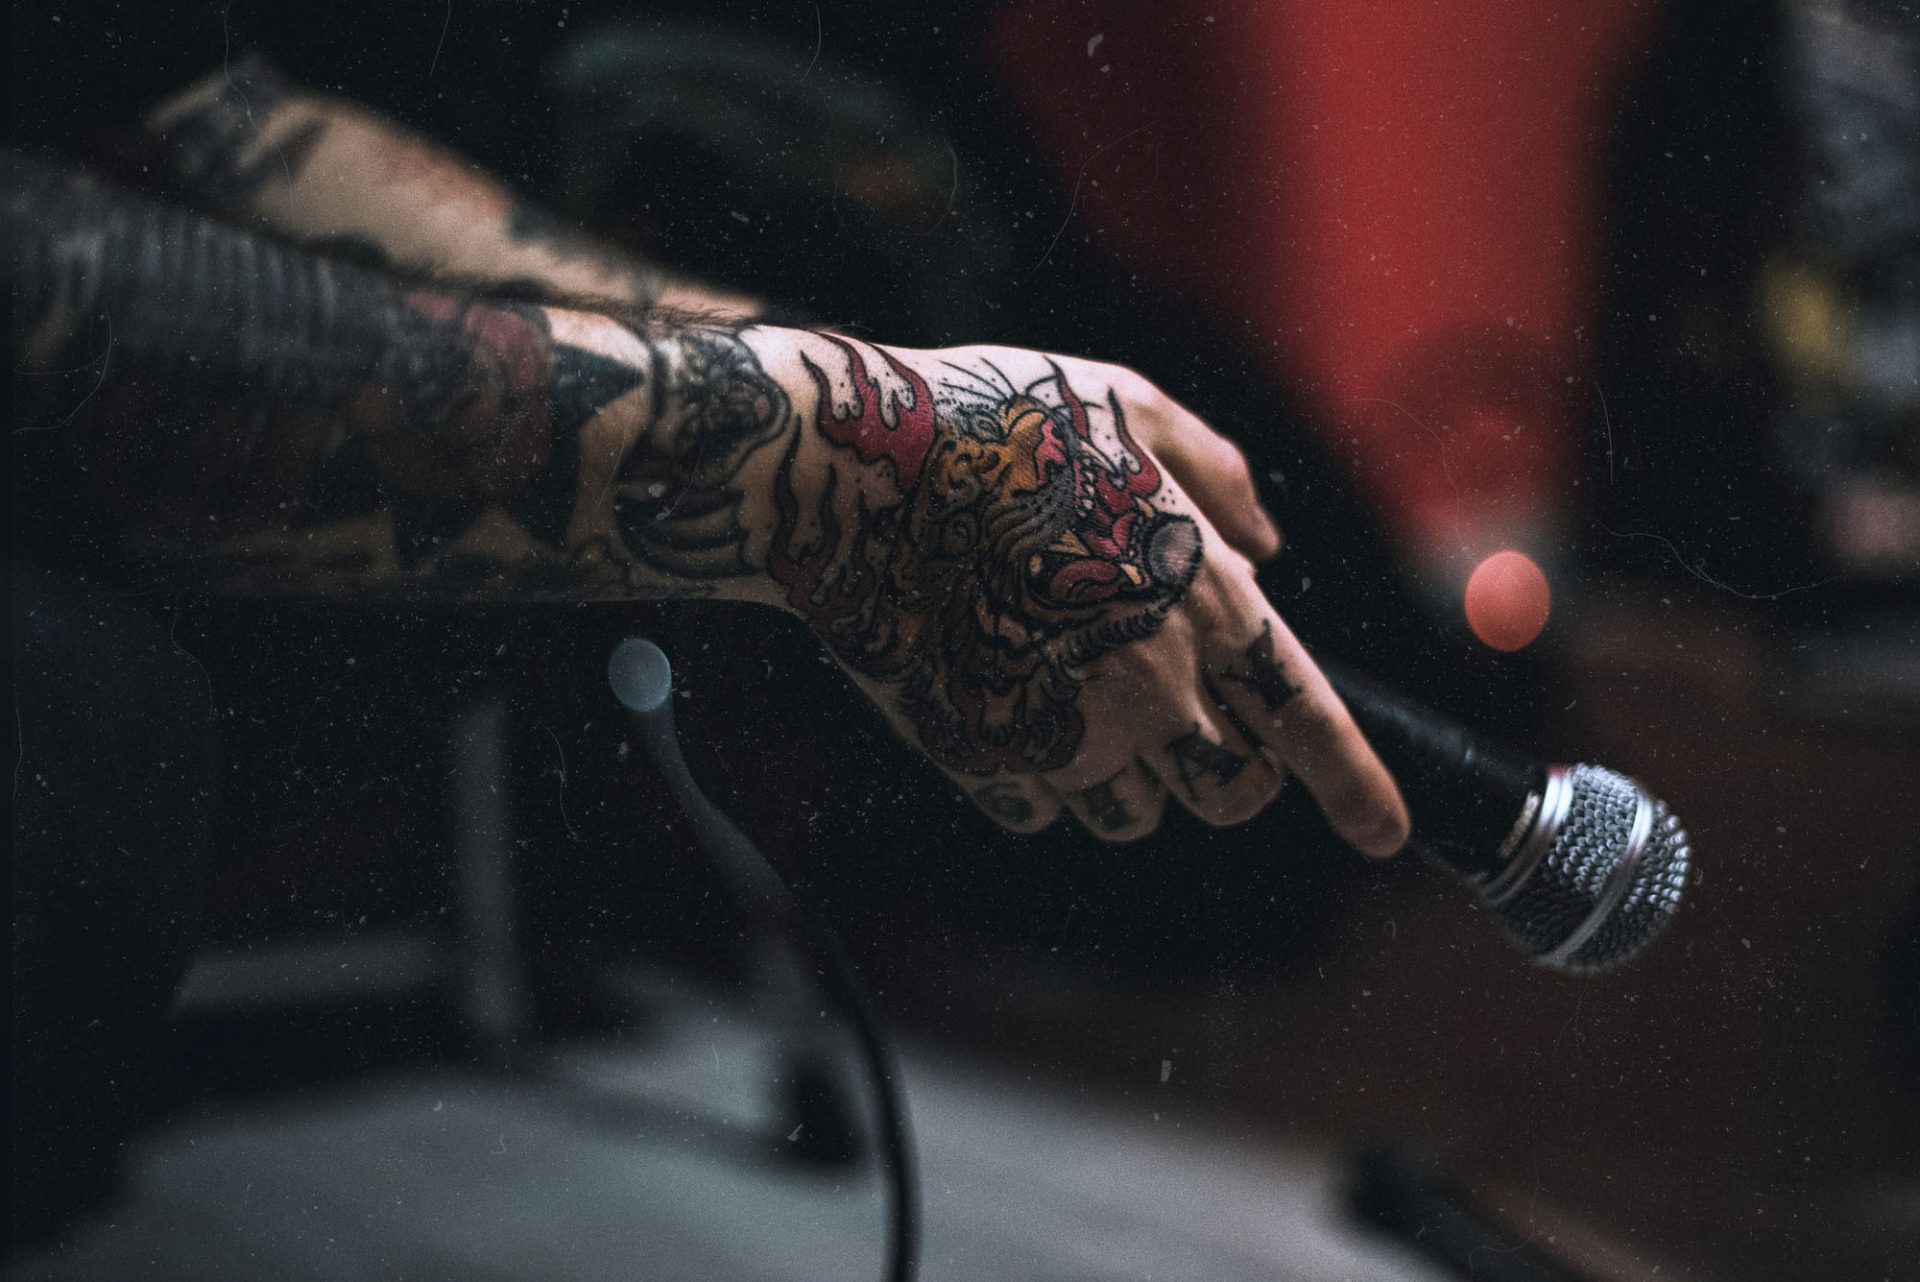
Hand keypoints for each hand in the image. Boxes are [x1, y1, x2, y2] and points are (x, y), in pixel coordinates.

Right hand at [750, 331, 1409, 855]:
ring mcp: (1064, 734)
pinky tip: (1001, 689)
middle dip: (1229, 769)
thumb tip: (1269, 547)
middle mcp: (1151, 686)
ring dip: (1128, 774)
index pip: (1311, 725)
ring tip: (1069, 681)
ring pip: (1136, 813)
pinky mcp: (983, 758)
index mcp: (1206, 602)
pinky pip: (1041, 809)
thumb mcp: (1129, 405)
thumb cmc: (995, 421)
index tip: (1381, 833)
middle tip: (1187, 715)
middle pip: (1233, 793)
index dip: (1359, 788)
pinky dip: (1036, 772)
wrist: (849, 468)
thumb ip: (1218, 478)